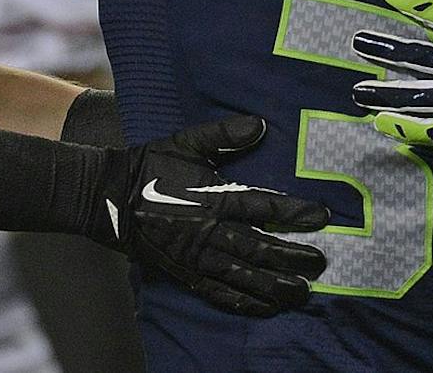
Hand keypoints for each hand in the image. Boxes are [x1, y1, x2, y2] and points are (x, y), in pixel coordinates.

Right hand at [94, 115, 329, 316]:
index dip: (293, 212)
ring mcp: (197, 257)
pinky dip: (244, 302)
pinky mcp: (186, 274)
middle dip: (292, 257)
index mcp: (213, 197)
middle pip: (259, 248)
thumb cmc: (151, 168)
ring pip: (243, 276)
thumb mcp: (186, 142)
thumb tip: (260, 124)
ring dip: (275, 286)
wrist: (110, 199)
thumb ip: (223, 134)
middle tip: (320, 263)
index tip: (322, 216)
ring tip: (302, 293)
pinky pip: (219, 293)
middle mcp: (209, 231)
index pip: (262, 206)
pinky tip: (266, 308)